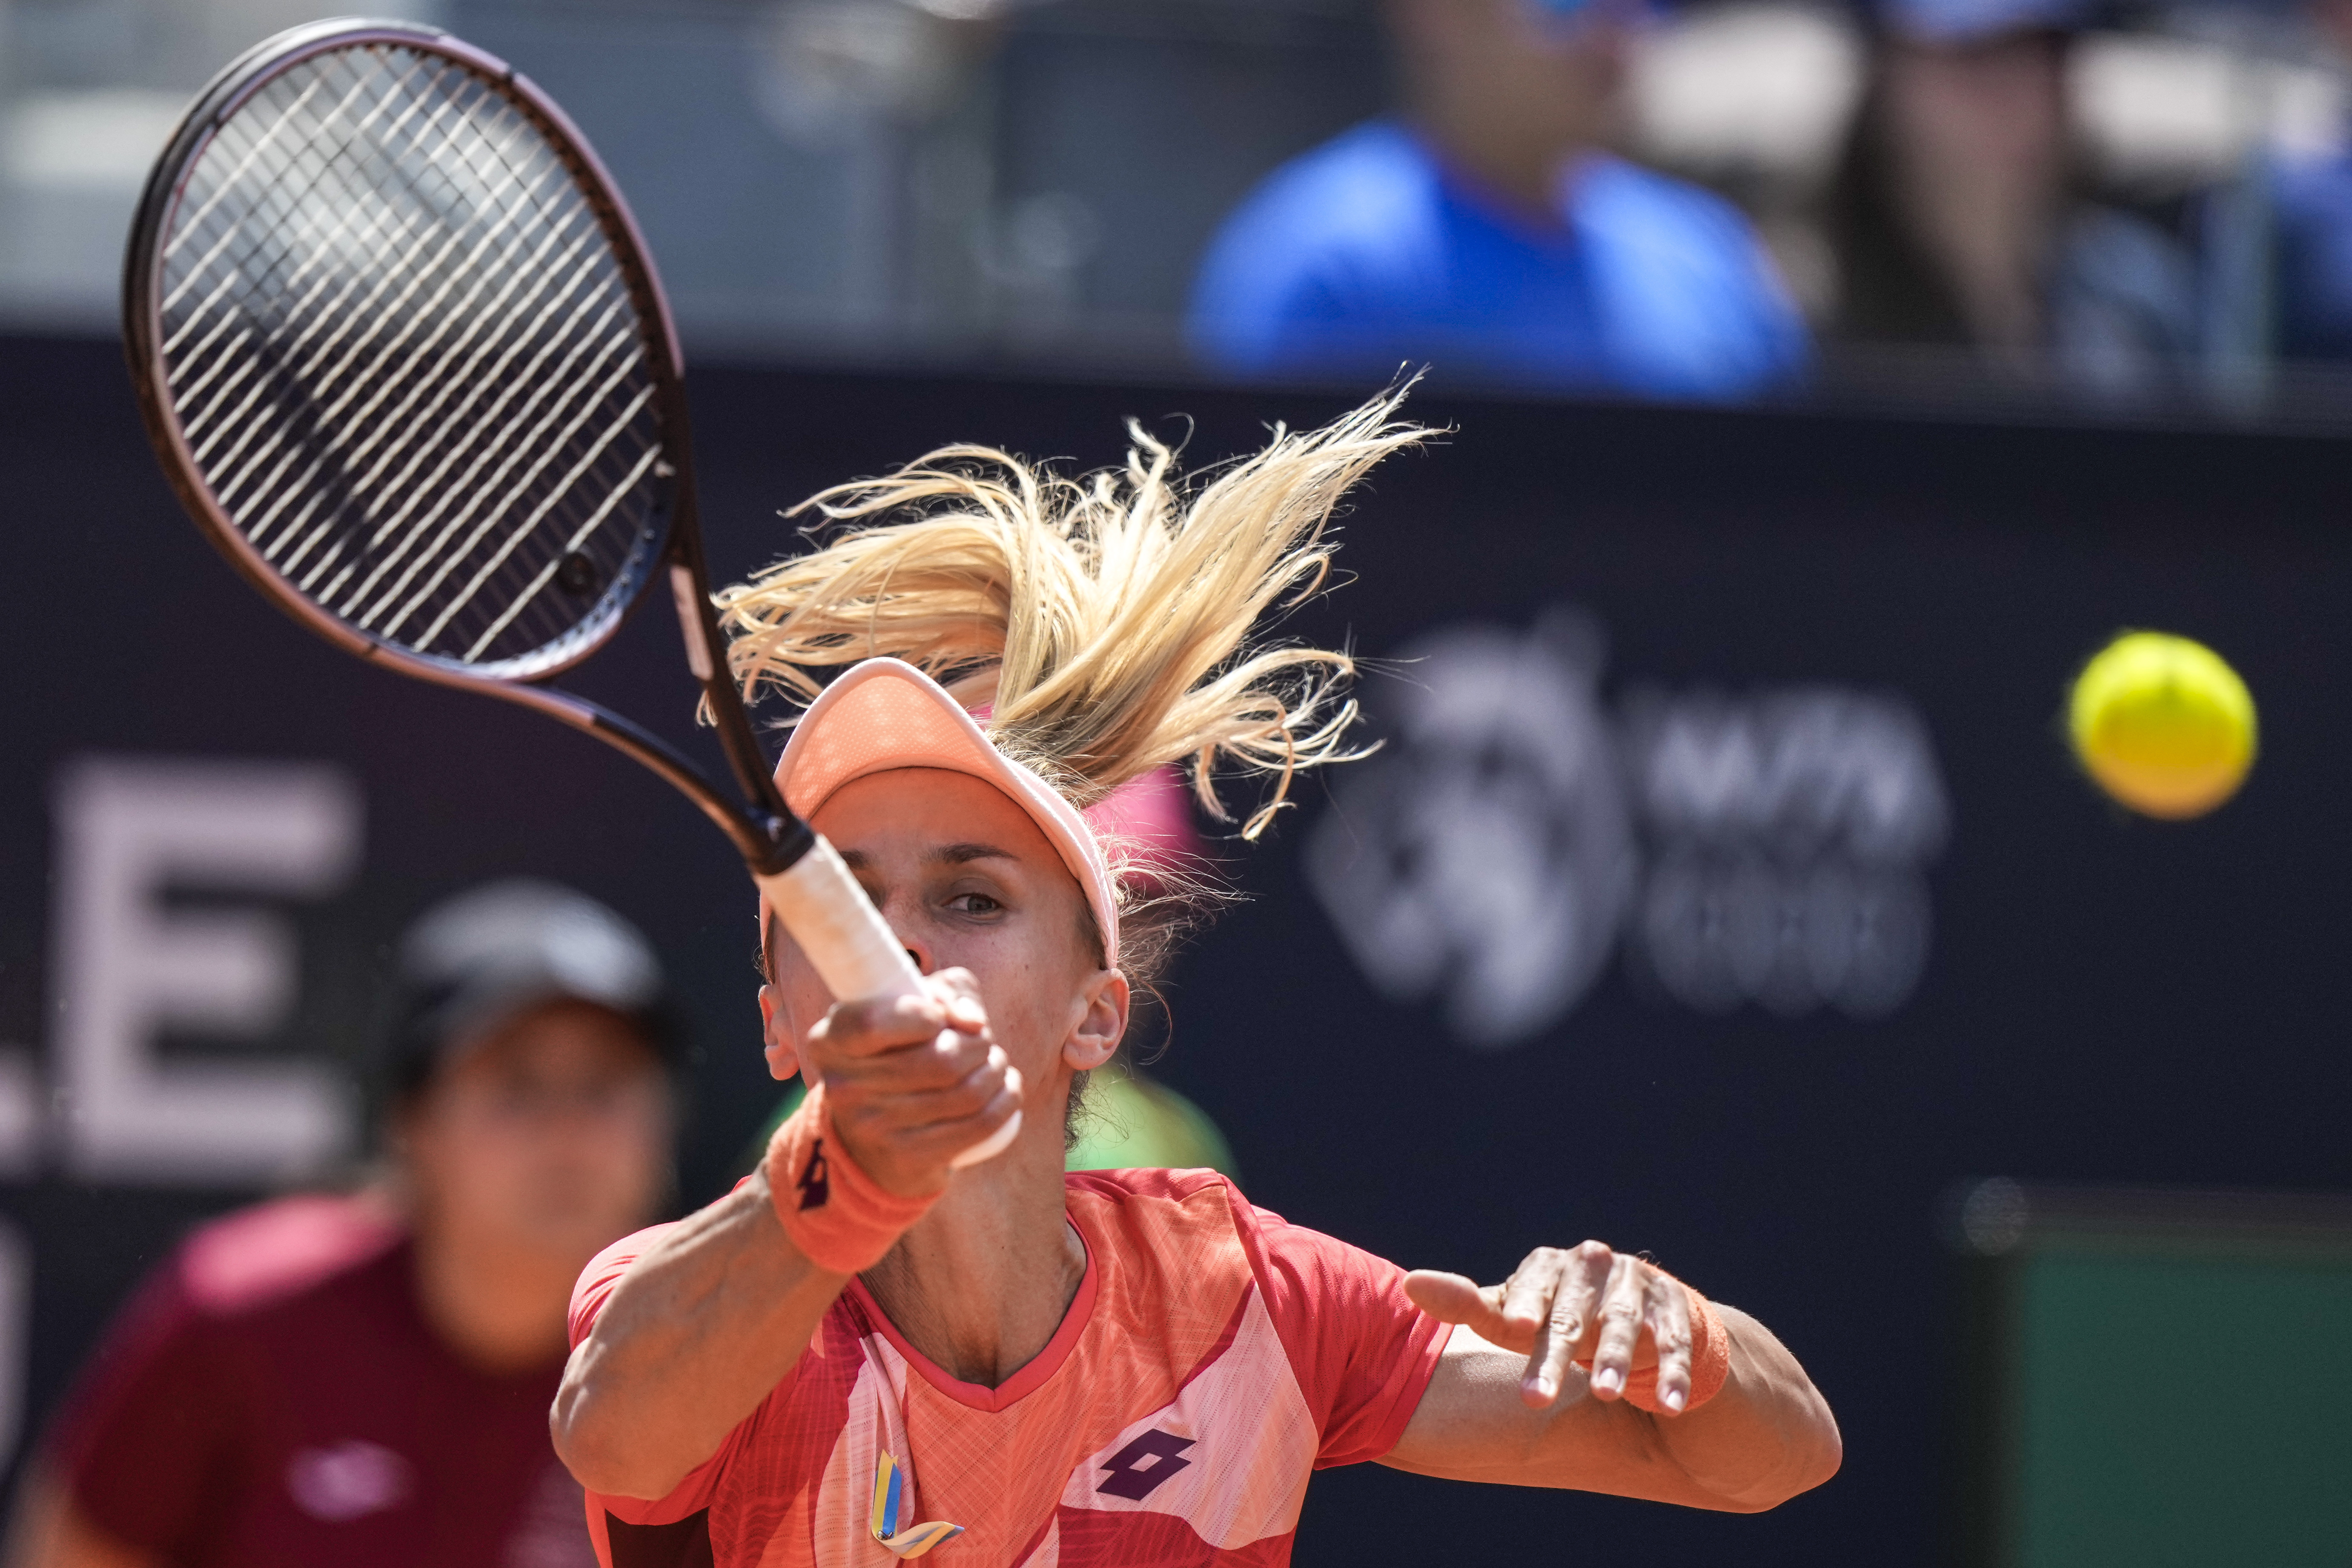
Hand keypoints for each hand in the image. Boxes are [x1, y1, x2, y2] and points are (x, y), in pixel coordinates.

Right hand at [797, 969, 1022, 1197]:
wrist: (875, 1142)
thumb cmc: (898, 1054)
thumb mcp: (910, 1010)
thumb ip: (947, 994)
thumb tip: (973, 1021)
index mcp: (830, 1042)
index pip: (872, 1024)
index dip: (920, 1015)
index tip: (940, 1017)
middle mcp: (843, 1088)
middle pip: (938, 1059)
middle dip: (978, 1043)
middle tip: (983, 1040)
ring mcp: (874, 1129)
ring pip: (965, 1092)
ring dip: (996, 1069)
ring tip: (996, 1062)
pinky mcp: (908, 1159)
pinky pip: (978, 1126)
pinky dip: (1006, 1100)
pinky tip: (1008, 1087)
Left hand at [1406, 1241, 1697, 1413]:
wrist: (1634, 1315)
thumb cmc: (1554, 1318)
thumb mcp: (1513, 1315)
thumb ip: (1466, 1304)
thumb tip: (1409, 1285)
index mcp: (1551, 1265)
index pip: (1533, 1285)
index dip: (1525, 1304)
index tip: (1515, 1327)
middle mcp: (1595, 1267)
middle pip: (1574, 1314)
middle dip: (1559, 1353)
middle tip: (1537, 1397)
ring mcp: (1638, 1287)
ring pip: (1627, 1324)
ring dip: (1618, 1360)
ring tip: (1605, 1394)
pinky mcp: (1678, 1312)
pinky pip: (1678, 1345)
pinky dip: (1675, 1375)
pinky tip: (1670, 1408)